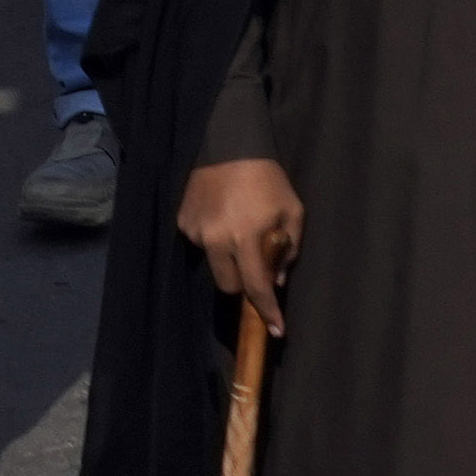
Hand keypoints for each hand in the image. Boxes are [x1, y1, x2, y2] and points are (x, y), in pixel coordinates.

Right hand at [178, 149, 302, 333]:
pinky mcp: (182, 221)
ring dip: (226, 258)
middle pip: (228, 285)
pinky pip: (199, 244)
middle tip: (254, 263)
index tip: (277, 331)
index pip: (256, 288)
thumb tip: (277, 279)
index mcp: (246, 238)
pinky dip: (211, 239)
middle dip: (243, 282)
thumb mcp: (293, 211)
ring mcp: (195, 231)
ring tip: (236, 228)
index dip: (268, 312)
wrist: (229, 144)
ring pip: (212, 265)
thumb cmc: (268, 179)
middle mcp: (216, 239)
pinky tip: (220, 217)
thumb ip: (289, 248)